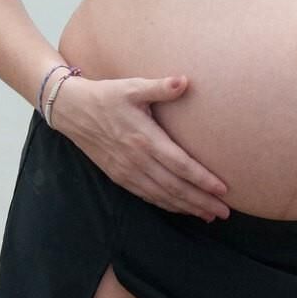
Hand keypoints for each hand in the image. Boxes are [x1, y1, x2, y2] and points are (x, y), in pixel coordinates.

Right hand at [49, 74, 230, 219]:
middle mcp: (137, 160)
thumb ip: (159, 87)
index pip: (180, 164)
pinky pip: (147, 196)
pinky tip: (181, 208)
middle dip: (201, 201)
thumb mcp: (132, 87)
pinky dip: (167, 205)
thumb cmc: (106, 96)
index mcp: (145, 139)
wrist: (72, 111)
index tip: (223, 189)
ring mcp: (127, 172)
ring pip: (162, 196)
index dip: (203, 179)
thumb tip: (185, 81)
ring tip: (209, 215)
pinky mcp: (119, 177)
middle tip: (224, 212)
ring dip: (187, 207)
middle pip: (175, 187)